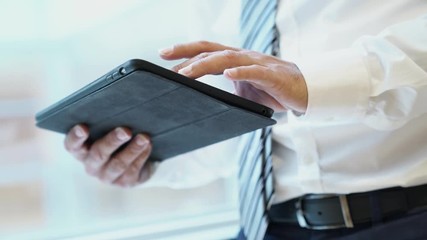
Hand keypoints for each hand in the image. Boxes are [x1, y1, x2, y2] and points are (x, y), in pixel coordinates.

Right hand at [64, 124, 151, 186]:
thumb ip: (108, 121)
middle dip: (112, 141)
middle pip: (99, 154)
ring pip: (118, 164)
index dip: (76, 138)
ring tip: (144, 138)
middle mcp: (91, 165)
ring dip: (132, 149)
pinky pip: (132, 170)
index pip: (72, 145)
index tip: (83, 127)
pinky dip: (141, 156)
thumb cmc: (117, 137)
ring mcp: (107, 176)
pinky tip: (148, 145)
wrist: (136, 158)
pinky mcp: (124, 182)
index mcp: (82, 150)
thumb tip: (121, 105)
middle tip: (126, 131)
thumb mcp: (109, 128)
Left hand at [159, 41, 307, 112]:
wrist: (303, 90)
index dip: (185, 51)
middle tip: (165, 56)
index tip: (164, 55)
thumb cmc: (272, 90)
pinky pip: (254, 72)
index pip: (206, 51)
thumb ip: (226, 91)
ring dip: (206, 64)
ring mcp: (256, 64)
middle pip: (211, 50)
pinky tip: (229, 74)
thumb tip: (206, 102)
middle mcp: (242, 57)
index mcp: (235, 60)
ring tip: (187, 73)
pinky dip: (241, 72)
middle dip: (187, 52)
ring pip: (227, 59)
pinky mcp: (271, 76)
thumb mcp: (244, 91)